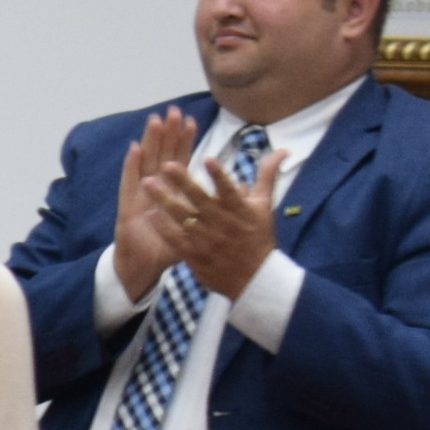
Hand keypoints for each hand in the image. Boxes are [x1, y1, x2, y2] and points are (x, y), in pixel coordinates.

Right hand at [108, 106, 200, 299]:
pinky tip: (134, 148)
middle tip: (174, 110)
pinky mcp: (127, 207)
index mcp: (170, 193)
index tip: (191, 121)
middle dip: (168, 133)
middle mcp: (153, 189)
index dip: (184, 142)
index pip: (178, 161)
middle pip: (161, 155)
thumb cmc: (167, 250)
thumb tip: (241, 195)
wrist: (142, 268)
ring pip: (145, 163)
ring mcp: (138, 196)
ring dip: (149, 142)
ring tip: (156, 121)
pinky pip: (128, 183)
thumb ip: (216, 212)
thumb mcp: (195, 229)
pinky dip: (130, 166)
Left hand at [143, 144, 280, 303]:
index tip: (208, 158)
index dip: (219, 175)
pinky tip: (150, 214)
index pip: (230, 190)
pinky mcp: (195, 255)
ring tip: (147, 183)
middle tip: (166, 165)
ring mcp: (207, 240)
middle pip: (200, 200)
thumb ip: (267, 176)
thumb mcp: (265, 206)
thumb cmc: (258, 237)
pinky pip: (176, 240)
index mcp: (240, 210)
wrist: (254, 279)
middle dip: (183, 182)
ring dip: (164, 200)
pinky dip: (164, 228)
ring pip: (183, 217)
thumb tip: (282, 150)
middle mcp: (223, 224)